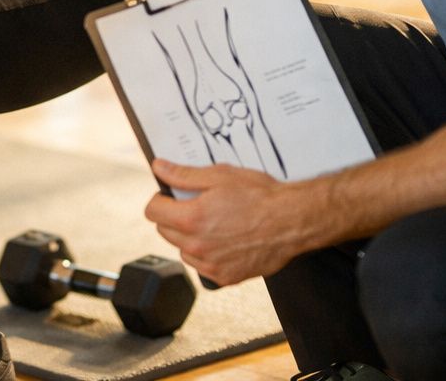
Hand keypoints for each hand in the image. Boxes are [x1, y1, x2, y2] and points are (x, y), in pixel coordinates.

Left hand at [145, 159, 324, 285]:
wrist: (292, 221)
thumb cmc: (261, 197)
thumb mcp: (219, 176)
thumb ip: (183, 175)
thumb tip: (159, 168)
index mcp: (191, 218)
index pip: (152, 212)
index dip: (160, 199)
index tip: (169, 196)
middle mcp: (197, 246)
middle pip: (164, 231)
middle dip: (174, 217)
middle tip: (196, 206)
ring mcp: (211, 265)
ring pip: (183, 250)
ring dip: (190, 238)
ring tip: (214, 224)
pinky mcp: (225, 277)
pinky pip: (202, 267)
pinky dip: (207, 255)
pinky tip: (224, 241)